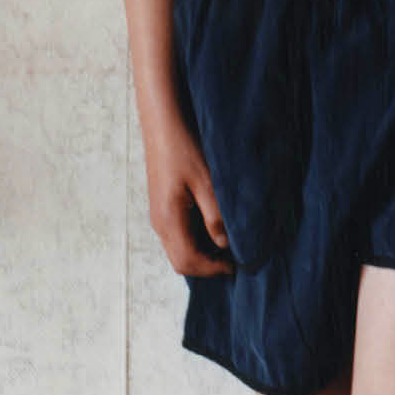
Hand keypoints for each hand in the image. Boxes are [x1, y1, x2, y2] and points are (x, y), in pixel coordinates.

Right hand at [146, 129, 231, 275]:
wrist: (163, 124)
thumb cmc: (184, 149)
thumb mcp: (206, 182)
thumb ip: (215, 216)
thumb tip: (223, 245)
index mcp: (168, 220)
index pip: (188, 262)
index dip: (212, 269)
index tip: (236, 265)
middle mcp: (159, 223)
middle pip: (181, 262)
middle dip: (207, 267)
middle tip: (234, 259)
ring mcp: (159, 216)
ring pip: (178, 250)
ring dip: (202, 254)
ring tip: (227, 245)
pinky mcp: (162, 207)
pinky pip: (178, 236)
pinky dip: (196, 242)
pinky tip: (213, 229)